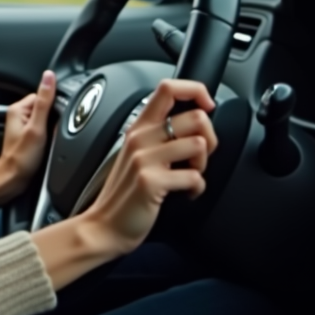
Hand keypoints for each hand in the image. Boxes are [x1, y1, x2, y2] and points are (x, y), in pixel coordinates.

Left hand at [0, 71, 56, 218]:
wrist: (13, 180)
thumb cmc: (22, 158)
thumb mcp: (37, 127)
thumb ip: (44, 101)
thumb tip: (49, 77)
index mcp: (18, 108)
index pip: (43, 94)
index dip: (55, 106)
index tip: (56, 119)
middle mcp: (19, 115)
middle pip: (46, 107)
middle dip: (54, 118)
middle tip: (51, 134)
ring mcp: (23, 126)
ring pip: (47, 119)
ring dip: (52, 129)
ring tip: (47, 142)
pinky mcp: (29, 136)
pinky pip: (44, 130)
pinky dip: (49, 136)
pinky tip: (47, 146)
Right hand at [81, 78, 217, 257]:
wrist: (104, 226)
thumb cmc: (125, 192)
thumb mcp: (139, 154)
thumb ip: (160, 135)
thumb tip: (197, 124)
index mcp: (139, 127)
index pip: (169, 88)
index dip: (196, 90)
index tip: (206, 106)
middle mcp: (140, 137)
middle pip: (196, 117)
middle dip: (210, 139)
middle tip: (198, 157)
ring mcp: (144, 158)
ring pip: (199, 144)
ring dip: (203, 165)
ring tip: (189, 176)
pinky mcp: (151, 181)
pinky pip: (194, 177)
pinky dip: (197, 189)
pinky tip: (185, 193)